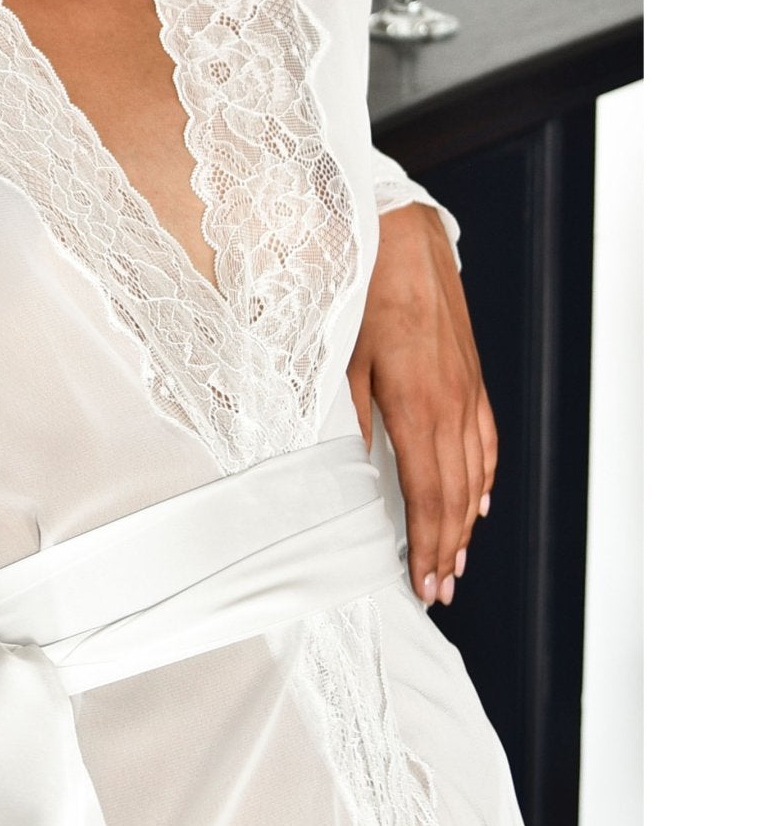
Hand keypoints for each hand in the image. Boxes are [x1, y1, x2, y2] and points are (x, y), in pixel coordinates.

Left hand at [346, 202, 497, 607]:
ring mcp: (468, 390)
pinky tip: (480, 500)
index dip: (428, 545)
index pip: (429, 496)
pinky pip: (485, 439)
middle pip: (457, 496)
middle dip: (448, 549)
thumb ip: (348, 419)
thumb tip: (350, 472)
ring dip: (467, 523)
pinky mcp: (471, 376)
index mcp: (417, 404)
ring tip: (456, 560)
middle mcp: (452, 404)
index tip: (423, 583)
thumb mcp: (341, 357)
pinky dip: (484, 477)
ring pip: (475, 474)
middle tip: (440, 590)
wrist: (401, 235)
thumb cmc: (362, 291)